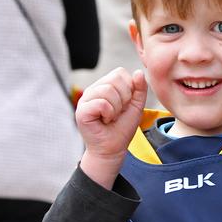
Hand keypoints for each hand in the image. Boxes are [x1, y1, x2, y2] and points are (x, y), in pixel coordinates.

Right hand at [77, 68, 147, 187]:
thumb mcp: (136, 106)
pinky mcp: (81, 110)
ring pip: (108, 90)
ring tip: (110, 117)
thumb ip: (140, 89)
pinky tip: (104, 121)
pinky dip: (108, 114)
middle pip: (115, 79)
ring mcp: (85, 99)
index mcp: (105, 86)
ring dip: (116, 108)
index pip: (120, 72)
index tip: (125, 105)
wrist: (113, 149)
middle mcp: (94, 89)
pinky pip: (102, 103)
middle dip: (124, 98)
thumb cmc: (122, 127)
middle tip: (117, 112)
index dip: (129, 89)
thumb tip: (138, 72)